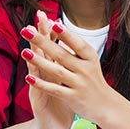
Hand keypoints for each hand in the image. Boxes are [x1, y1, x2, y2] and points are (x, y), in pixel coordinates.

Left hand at [21, 12, 117, 128]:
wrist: (105, 105)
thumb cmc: (92, 78)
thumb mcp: (88, 60)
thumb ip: (73, 45)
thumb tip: (56, 23)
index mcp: (89, 57)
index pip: (77, 43)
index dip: (66, 34)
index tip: (52, 22)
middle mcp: (85, 70)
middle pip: (62, 54)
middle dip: (43, 42)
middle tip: (26, 31)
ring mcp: (79, 84)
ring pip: (57, 71)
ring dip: (40, 61)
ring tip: (24, 52)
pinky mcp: (72, 98)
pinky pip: (55, 90)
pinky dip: (42, 84)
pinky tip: (29, 78)